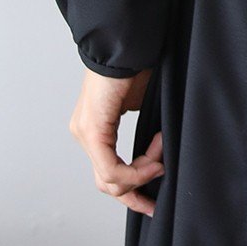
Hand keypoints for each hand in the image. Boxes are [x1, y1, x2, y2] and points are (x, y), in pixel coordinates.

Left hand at [69, 66, 164, 215]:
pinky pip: (111, 169)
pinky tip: (155, 160)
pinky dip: (136, 171)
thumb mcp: (140, 107)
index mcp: (94, 129)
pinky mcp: (92, 130)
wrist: (127, 44)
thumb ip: (142, 134)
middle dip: (135, 195)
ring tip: (161, 153)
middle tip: (157, 201)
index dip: (132, 190)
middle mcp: (84, 134)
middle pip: (106, 183)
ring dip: (142, 174)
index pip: (108, 173)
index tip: (156, 194)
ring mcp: (85, 133)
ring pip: (109, 180)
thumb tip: (158, 160)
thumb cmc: (137, 67)